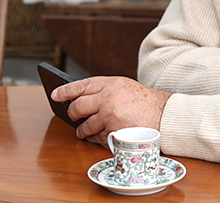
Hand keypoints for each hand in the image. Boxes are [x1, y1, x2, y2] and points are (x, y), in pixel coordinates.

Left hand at [52, 76, 171, 145]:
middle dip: (72, 113)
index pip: (81, 85)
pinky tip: (98, 135)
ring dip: (83, 130)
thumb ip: (104, 90)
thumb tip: (81, 99)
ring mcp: (109, 115)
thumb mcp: (125, 87)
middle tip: (72, 116)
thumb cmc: (145, 102)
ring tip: (84, 130)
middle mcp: (108, 97)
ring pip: (85, 125)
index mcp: (111, 83)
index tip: (55, 95)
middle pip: (78, 106)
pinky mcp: (112, 131)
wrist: (164, 115)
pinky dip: (95, 138)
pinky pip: (96, 137)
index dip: (65, 91)